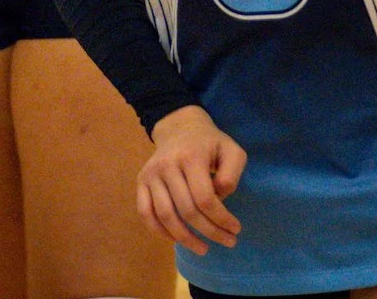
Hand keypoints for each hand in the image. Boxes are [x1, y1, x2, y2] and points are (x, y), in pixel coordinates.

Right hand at [138, 105, 245, 255]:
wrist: (179, 127)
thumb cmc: (209, 143)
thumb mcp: (231, 150)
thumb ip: (233, 173)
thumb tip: (220, 198)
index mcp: (190, 156)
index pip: (204, 199)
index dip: (221, 219)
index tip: (235, 229)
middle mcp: (167, 164)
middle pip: (187, 210)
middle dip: (210, 232)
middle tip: (228, 242)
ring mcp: (151, 173)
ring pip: (165, 215)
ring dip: (185, 239)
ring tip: (203, 249)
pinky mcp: (141, 180)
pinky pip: (145, 212)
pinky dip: (159, 231)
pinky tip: (176, 239)